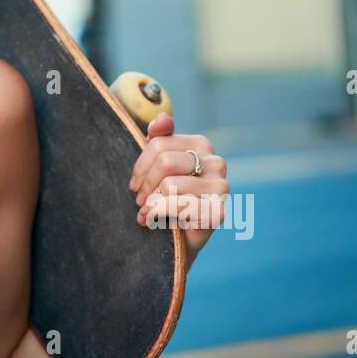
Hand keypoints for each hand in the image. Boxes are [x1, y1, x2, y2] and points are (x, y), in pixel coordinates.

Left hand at [128, 113, 228, 261]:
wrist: (175, 239)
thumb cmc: (164, 198)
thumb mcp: (156, 165)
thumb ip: (158, 138)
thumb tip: (163, 118)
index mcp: (201, 145)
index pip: (158, 143)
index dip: (140, 166)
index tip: (135, 185)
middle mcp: (216, 162)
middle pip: (165, 162)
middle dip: (146, 184)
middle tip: (140, 200)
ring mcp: (221, 187)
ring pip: (171, 184)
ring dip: (151, 203)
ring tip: (146, 213)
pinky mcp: (218, 211)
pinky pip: (179, 206)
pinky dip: (160, 214)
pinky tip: (155, 222)